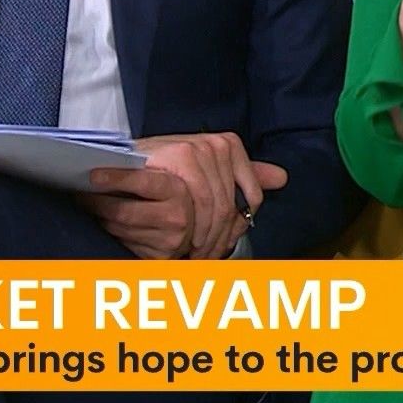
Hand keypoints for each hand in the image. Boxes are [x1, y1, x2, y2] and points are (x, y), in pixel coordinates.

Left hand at [79, 166, 193, 258]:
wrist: (198, 208)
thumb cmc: (173, 182)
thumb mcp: (164, 163)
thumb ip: (139, 160)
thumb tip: (104, 156)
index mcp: (176, 190)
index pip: (142, 183)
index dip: (116, 179)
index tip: (93, 176)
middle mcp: (175, 218)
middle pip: (123, 212)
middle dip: (96, 202)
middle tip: (78, 191)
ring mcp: (168, 240)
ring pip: (119, 230)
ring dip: (100, 217)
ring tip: (88, 203)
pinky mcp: (159, 256)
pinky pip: (124, 243)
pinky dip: (112, 231)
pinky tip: (106, 219)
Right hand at [138, 134, 285, 258]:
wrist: (120, 164)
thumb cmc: (163, 171)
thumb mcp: (206, 173)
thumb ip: (244, 175)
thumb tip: (281, 178)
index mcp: (230, 146)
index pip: (252, 197)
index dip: (238, 227)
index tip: (223, 247)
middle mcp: (219, 144)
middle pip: (233, 205)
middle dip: (220, 239)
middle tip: (207, 258)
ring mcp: (202, 148)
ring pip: (219, 206)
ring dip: (207, 238)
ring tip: (196, 254)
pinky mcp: (183, 155)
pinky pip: (201, 199)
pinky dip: (195, 226)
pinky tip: (187, 242)